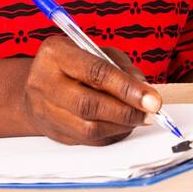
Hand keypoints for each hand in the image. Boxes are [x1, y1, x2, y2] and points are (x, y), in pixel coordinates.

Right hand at [21, 35, 162, 144]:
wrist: (40, 82)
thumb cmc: (75, 64)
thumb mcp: (98, 51)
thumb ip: (121, 68)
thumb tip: (145, 92)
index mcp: (55, 54)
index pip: (95, 73)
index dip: (127, 88)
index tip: (152, 99)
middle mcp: (43, 82)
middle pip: (88, 105)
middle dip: (126, 111)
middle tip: (150, 113)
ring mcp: (44, 110)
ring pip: (88, 128)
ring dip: (121, 126)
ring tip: (139, 118)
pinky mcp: (51, 132)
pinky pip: (87, 140)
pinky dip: (111, 135)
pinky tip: (123, 125)